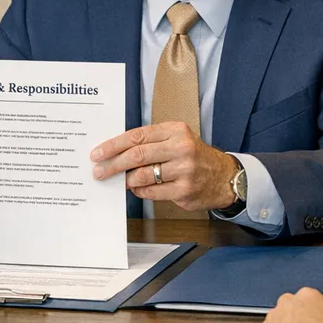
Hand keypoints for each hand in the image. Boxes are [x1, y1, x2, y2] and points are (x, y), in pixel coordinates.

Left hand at [90, 122, 236, 210]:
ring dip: (126, 180)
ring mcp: (184, 170)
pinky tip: (137, 188)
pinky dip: (140, 190)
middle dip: (113, 164)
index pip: (137, 135)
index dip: (114, 145)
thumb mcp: (176, 139)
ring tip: (118, 181)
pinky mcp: (184, 190)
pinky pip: (152, 191)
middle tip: (99, 170)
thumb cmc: (194, 156)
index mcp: (175, 131)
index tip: (98, 153)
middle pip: (137, 155)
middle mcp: (181, 148)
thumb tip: (117, 151)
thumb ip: (150, 142)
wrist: (223, 176)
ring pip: (142, 175)